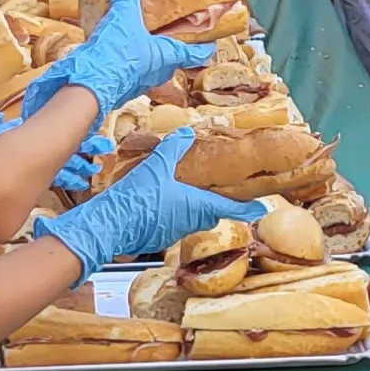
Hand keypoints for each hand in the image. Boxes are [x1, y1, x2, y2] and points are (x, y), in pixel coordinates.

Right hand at [17, 0, 211, 116]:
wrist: (89, 85)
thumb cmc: (117, 55)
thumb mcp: (124, 16)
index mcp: (169, 56)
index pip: (198, 54)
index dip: (207, 44)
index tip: (211, 37)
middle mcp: (157, 72)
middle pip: (172, 57)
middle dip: (170, 42)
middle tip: (167, 25)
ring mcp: (138, 82)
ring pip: (149, 64)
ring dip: (146, 50)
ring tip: (137, 31)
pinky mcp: (119, 85)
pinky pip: (127, 69)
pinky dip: (126, 57)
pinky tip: (114, 44)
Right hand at [35, 134, 260, 269]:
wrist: (109, 226)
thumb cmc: (137, 198)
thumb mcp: (157, 165)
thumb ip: (174, 148)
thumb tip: (186, 132)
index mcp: (198, 206)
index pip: (232, 208)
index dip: (248, 207)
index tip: (260, 207)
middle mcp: (190, 223)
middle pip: (210, 215)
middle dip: (215, 205)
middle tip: (214, 192)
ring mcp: (172, 233)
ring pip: (190, 221)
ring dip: (190, 209)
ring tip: (182, 193)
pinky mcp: (156, 238)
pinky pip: (171, 225)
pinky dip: (170, 215)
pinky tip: (157, 203)